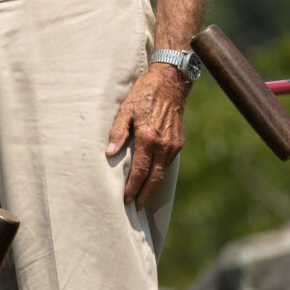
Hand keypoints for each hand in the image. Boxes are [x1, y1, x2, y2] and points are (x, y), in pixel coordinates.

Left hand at [106, 63, 189, 207]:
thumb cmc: (144, 93)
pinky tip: (152, 177)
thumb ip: (118, 132)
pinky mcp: (179, 142)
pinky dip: (159, 173)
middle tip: (136, 207)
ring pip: (163, 172)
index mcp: (148, 137)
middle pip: (155, 179)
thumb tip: (110, 153)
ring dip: (153, 186)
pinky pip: (168, 163)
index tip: (126, 199)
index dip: (132, 187)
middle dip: (145, 195)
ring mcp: (173, 145)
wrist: (170, 82)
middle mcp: (163, 145)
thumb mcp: (126, 109)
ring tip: (142, 196)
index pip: (140, 171)